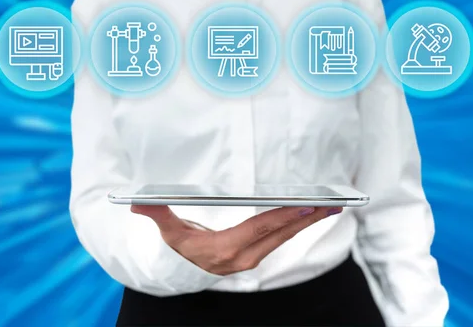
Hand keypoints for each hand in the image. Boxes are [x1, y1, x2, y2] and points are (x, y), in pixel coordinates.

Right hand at [131, 205, 341, 275]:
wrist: (184, 271)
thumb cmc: (179, 246)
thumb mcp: (169, 232)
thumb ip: (158, 214)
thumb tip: (140, 202)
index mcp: (225, 249)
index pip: (260, 229)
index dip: (283, 216)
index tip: (305, 204)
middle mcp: (244, 256)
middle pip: (280, 233)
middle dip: (307, 217)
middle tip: (332, 202)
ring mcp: (253, 258)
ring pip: (286, 237)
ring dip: (308, 222)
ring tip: (331, 207)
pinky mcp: (258, 255)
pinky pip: (283, 238)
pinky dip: (299, 225)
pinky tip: (313, 214)